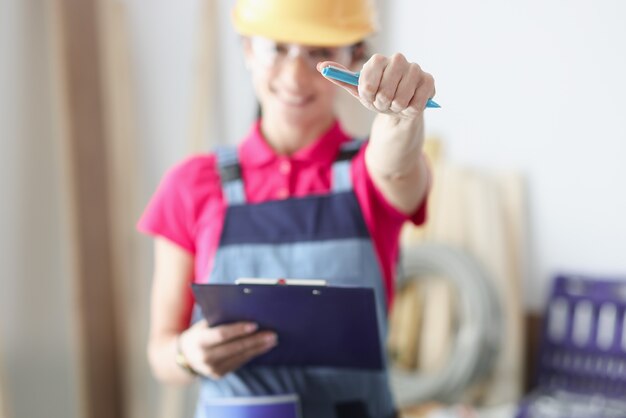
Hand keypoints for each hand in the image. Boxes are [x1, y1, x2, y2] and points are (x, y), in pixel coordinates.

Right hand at [179, 320, 276, 378]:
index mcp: (200, 341)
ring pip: (240, 357)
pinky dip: (253, 354)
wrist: (185, 356)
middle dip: (255, 340)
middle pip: (235, 347)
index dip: (238, 330)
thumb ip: (220, 319)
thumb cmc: (200, 332)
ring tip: (272, 340)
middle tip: (272, 333)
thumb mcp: (204, 324)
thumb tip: (246, 310)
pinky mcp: (220, 374)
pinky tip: (263, 347)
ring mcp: (213, 369)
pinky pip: (239, 362)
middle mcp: (205, 357)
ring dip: (259, 348)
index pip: (222, 335)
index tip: (255, 325)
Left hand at [318, 53, 435, 118]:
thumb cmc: (377, 97)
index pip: (371, 73)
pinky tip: (408, 107)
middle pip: (387, 87)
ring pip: (403, 96)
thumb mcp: (358, 90)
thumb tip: (321, 65)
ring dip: (396, 107)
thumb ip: (341, 77)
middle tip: (383, 103)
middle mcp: (398, 60)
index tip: (369, 97)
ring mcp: (416, 70)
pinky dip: (410, 110)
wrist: (397, 111)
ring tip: (396, 105)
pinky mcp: (429, 82)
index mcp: (379, 60)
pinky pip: (417, 102)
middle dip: (382, 102)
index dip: (369, 91)